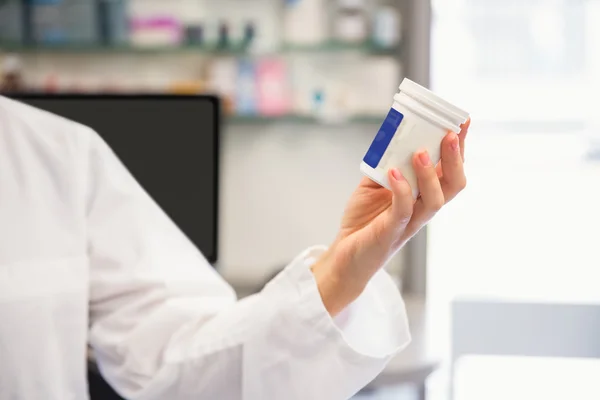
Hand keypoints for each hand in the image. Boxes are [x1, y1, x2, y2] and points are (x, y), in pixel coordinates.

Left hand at [312, 120, 469, 315]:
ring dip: (431, 174)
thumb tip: (392, 135)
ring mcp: (410, 222)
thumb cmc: (364, 219)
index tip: (464, 121)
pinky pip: (404, 210)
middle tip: (450, 134)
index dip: (460, 147)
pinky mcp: (392, 232)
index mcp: (423, 195)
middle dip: (456, 158)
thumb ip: (386, 163)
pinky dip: (401, 190)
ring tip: (420, 152)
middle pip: (453, 184)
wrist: (346, 253)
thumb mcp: (374, 184)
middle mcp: (423, 208)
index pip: (450, 170)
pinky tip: (393, 173)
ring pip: (436, 200)